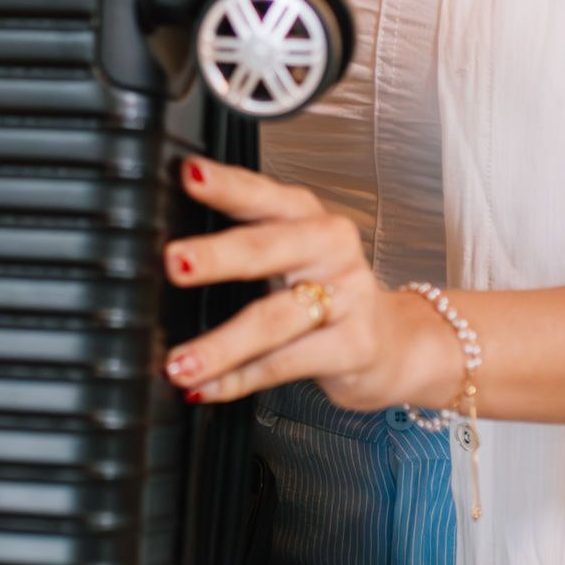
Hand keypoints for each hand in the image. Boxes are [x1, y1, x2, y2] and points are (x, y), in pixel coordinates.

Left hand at [160, 155, 466, 411]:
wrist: (394, 344)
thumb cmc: (329, 294)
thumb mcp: (293, 256)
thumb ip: (244, 245)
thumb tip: (170, 260)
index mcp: (308, 218)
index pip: (262, 194)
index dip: (226, 185)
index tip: (190, 176)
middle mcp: (331, 249)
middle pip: (267, 249)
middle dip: (216, 256)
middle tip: (174, 263)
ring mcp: (348, 297)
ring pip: (273, 319)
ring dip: (219, 345)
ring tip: (179, 363)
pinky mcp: (354, 345)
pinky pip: (284, 364)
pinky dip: (239, 380)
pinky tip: (208, 388)